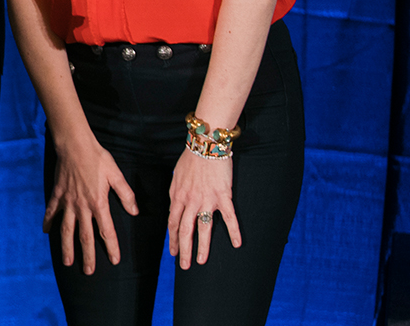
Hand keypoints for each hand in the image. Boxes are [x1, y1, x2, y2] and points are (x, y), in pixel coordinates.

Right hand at [46, 133, 139, 273]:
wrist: (74, 145)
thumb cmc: (97, 158)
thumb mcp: (116, 175)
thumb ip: (126, 195)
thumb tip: (135, 211)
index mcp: (98, 203)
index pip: (106, 231)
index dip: (111, 247)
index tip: (114, 260)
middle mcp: (82, 207)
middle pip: (84, 236)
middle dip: (87, 256)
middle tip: (89, 272)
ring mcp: (67, 202)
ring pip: (66, 230)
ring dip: (67, 247)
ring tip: (67, 261)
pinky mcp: (57, 195)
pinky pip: (51, 212)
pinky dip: (48, 222)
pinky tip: (46, 232)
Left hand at [167, 147, 240, 267]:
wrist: (206, 145)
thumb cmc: (190, 159)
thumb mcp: (176, 177)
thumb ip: (175, 194)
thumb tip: (175, 207)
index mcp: (177, 196)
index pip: (172, 222)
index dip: (172, 239)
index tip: (172, 252)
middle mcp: (190, 201)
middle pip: (184, 230)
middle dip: (182, 249)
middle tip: (183, 265)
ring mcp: (206, 200)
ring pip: (202, 228)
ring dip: (202, 247)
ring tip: (201, 261)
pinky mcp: (223, 196)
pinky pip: (229, 217)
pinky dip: (233, 231)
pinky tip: (236, 244)